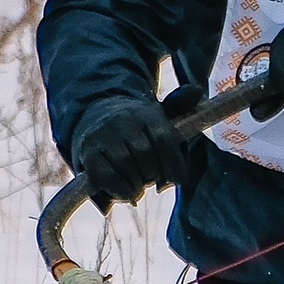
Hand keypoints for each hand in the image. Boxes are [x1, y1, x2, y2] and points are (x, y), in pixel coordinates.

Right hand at [73, 98, 189, 204]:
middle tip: (154, 181)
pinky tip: (126, 192)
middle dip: (154, 175)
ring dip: (138, 185)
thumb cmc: (138, 124)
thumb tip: (196, 91)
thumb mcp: (160, 112)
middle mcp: (122, 121)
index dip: (174, 165)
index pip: (164, 140)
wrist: (95, 115)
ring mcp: (102, 135)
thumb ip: (181, 105)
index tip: (175, 179)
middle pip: (146, 155)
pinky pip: (105, 176)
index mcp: (147, 113)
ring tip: (140, 186)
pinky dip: (119, 189)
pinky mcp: (87, 152)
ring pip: (126, 166)